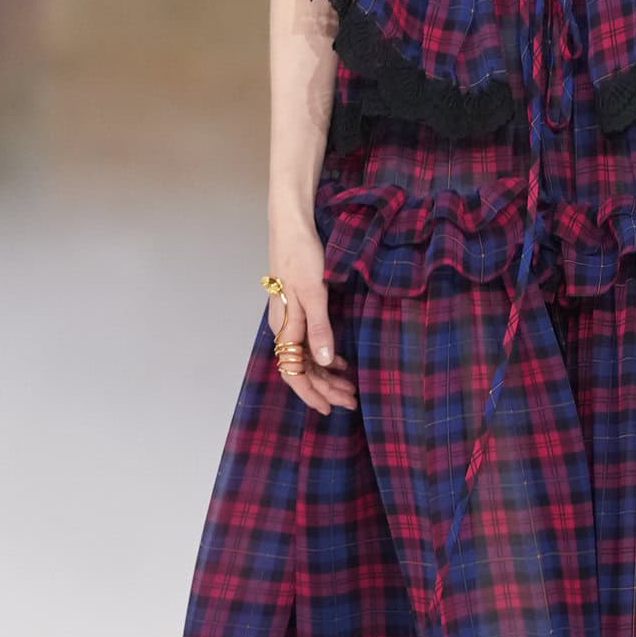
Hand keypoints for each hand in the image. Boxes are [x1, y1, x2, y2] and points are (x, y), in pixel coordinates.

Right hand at [264, 218, 357, 415]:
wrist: (292, 226)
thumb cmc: (301, 256)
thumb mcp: (314, 292)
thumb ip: (320, 327)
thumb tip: (325, 363)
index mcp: (286, 327)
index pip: (294, 373)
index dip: (311, 394)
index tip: (329, 410)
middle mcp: (285, 328)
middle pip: (302, 369)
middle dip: (325, 388)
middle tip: (350, 401)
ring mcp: (291, 319)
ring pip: (308, 357)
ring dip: (327, 375)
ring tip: (349, 388)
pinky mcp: (299, 308)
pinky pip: (310, 342)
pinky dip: (325, 356)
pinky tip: (340, 362)